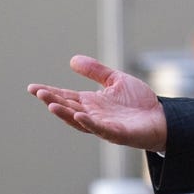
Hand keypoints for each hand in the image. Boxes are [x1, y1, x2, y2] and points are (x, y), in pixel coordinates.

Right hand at [29, 55, 166, 151]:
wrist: (161, 118)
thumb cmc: (139, 102)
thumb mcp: (116, 80)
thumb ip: (96, 71)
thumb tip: (72, 60)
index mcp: (91, 102)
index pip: (66, 96)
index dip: (49, 92)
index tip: (32, 87)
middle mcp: (92, 114)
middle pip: (68, 107)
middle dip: (53, 100)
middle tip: (39, 92)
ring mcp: (102, 125)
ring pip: (79, 120)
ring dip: (64, 113)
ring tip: (51, 105)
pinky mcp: (115, 133)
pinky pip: (99, 128)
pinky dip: (88, 123)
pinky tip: (79, 115)